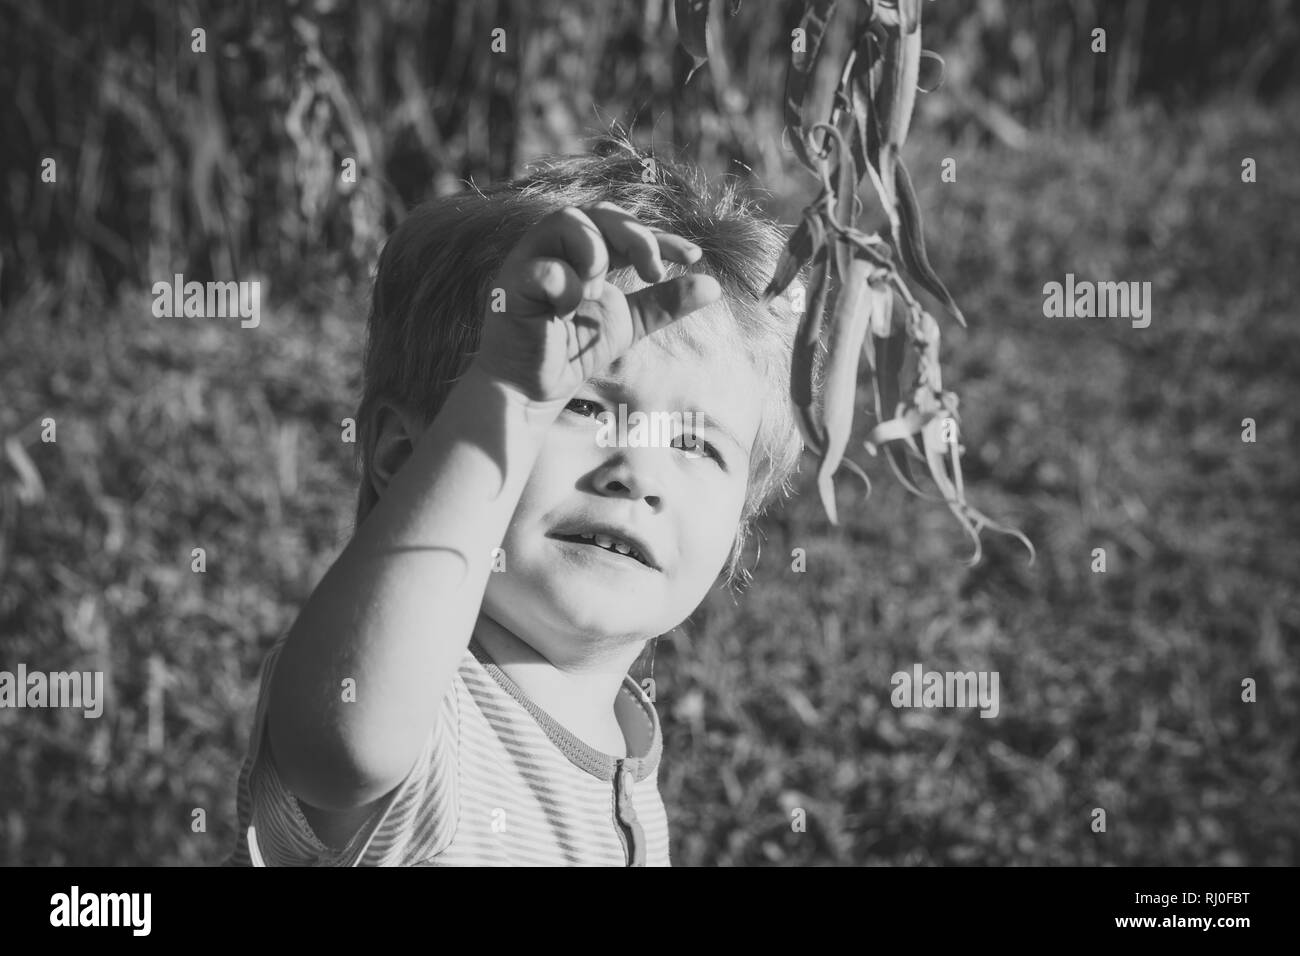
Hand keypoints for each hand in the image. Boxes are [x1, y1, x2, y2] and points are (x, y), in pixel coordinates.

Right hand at [474, 202, 721, 407]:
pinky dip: (566, 286)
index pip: (625, 226)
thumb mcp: (628, 324)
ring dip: (596, 252)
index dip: (661, 236)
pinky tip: (566, 312)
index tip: (693, 256)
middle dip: (635, 236)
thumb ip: (664, 304)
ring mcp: (530, 260)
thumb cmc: (572, 352)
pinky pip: (545, 267)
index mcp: (584, 251)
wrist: (532, 392)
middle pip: (598, 211)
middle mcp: (556, 247)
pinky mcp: (511, 284)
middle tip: (653, 271)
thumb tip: (713, 286)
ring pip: (566, 221)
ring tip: (599, 290)